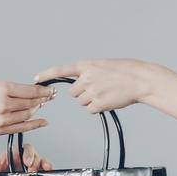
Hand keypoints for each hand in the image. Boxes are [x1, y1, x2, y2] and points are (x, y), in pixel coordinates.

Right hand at [0, 80, 53, 139]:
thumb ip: (8, 89)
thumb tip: (25, 91)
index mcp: (1, 89)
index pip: (30, 90)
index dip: (43, 90)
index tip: (49, 89)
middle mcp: (4, 104)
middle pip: (31, 103)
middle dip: (43, 99)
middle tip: (50, 97)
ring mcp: (3, 119)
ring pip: (28, 114)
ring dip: (37, 110)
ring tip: (41, 105)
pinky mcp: (1, 130)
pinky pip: (22, 127)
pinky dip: (35, 124)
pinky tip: (43, 122)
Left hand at [0, 143, 52, 172]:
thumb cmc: (4, 168)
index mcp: (18, 153)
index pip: (25, 149)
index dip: (28, 154)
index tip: (26, 161)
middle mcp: (27, 158)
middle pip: (35, 155)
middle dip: (35, 161)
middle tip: (31, 169)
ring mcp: (34, 165)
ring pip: (42, 161)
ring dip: (43, 164)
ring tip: (43, 170)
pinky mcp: (39, 172)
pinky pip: (47, 168)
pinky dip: (49, 169)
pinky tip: (49, 171)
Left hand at [34, 59, 167, 113]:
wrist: (140, 79)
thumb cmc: (125, 72)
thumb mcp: (103, 66)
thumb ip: (89, 73)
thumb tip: (79, 86)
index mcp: (87, 65)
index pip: (62, 69)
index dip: (47, 74)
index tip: (36, 79)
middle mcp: (87, 77)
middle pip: (73, 93)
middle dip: (83, 93)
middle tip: (100, 88)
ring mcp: (92, 91)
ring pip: (81, 102)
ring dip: (91, 101)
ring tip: (107, 93)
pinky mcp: (98, 103)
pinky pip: (90, 110)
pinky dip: (98, 108)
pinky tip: (109, 100)